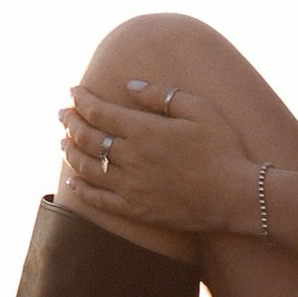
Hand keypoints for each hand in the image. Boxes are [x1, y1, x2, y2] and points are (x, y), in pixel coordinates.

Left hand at [57, 77, 261, 238]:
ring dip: (70, 152)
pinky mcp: (136, 209)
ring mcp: (131, 186)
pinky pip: (99, 200)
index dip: (82, 100)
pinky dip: (81, 190)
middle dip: (71, 122)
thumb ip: (162, 95)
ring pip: (88, 168)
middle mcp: (131, 158)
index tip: (73, 91)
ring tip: (63, 142)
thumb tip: (130, 87)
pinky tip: (72, 182)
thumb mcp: (199, 109)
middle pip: (88, 138)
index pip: (100, 112)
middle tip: (62, 114)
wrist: (235, 196)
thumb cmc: (223, 148)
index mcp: (144, 130)